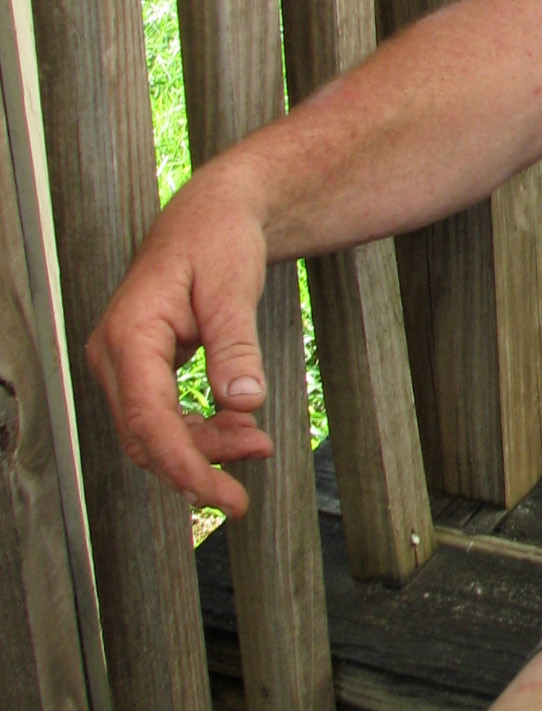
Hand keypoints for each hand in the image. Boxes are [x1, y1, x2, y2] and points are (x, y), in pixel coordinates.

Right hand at [87, 169, 275, 517]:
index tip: (220, 494)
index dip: (184, 464)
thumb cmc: (218, 240)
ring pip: (154, 435)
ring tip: (257, 445)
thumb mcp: (234, 287)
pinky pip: (163, 419)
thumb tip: (244, 400)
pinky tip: (240, 430)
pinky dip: (201, 434)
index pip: (148, 419)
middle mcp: (115, 354)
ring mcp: (125, 365)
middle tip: (247, 487)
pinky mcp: (142, 371)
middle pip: (146, 437)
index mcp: (130, 333)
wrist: (212, 216)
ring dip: (203, 451)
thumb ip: (236, 344)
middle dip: (197, 467)